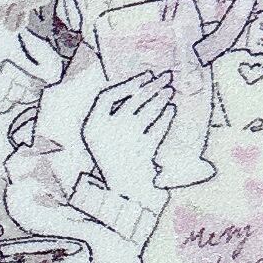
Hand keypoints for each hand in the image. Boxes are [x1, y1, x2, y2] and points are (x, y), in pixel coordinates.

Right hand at [81, 72, 174, 205]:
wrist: (118, 187)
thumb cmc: (108, 154)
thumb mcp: (97, 132)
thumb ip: (109, 111)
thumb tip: (138, 85)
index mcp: (92, 125)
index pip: (106, 96)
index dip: (127, 83)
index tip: (146, 75)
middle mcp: (108, 130)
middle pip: (132, 100)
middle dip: (152, 86)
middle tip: (166, 76)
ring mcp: (127, 139)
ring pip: (148, 111)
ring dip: (161, 98)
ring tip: (169, 91)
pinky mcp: (144, 150)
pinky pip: (158, 128)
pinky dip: (166, 118)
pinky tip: (171, 110)